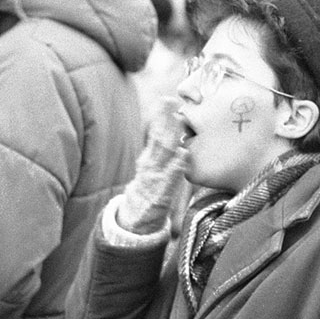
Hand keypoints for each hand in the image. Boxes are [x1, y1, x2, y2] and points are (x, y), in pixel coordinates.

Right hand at [117, 97, 190, 233]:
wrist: (136, 220)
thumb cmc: (151, 190)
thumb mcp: (154, 169)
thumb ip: (162, 150)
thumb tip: (175, 129)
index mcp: (149, 157)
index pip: (155, 132)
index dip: (161, 116)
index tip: (168, 99)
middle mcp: (150, 165)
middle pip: (157, 138)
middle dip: (164, 119)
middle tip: (170, 101)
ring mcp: (154, 178)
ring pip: (162, 154)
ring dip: (170, 135)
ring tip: (178, 119)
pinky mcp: (160, 194)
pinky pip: (169, 179)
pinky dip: (176, 165)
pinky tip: (183, 153)